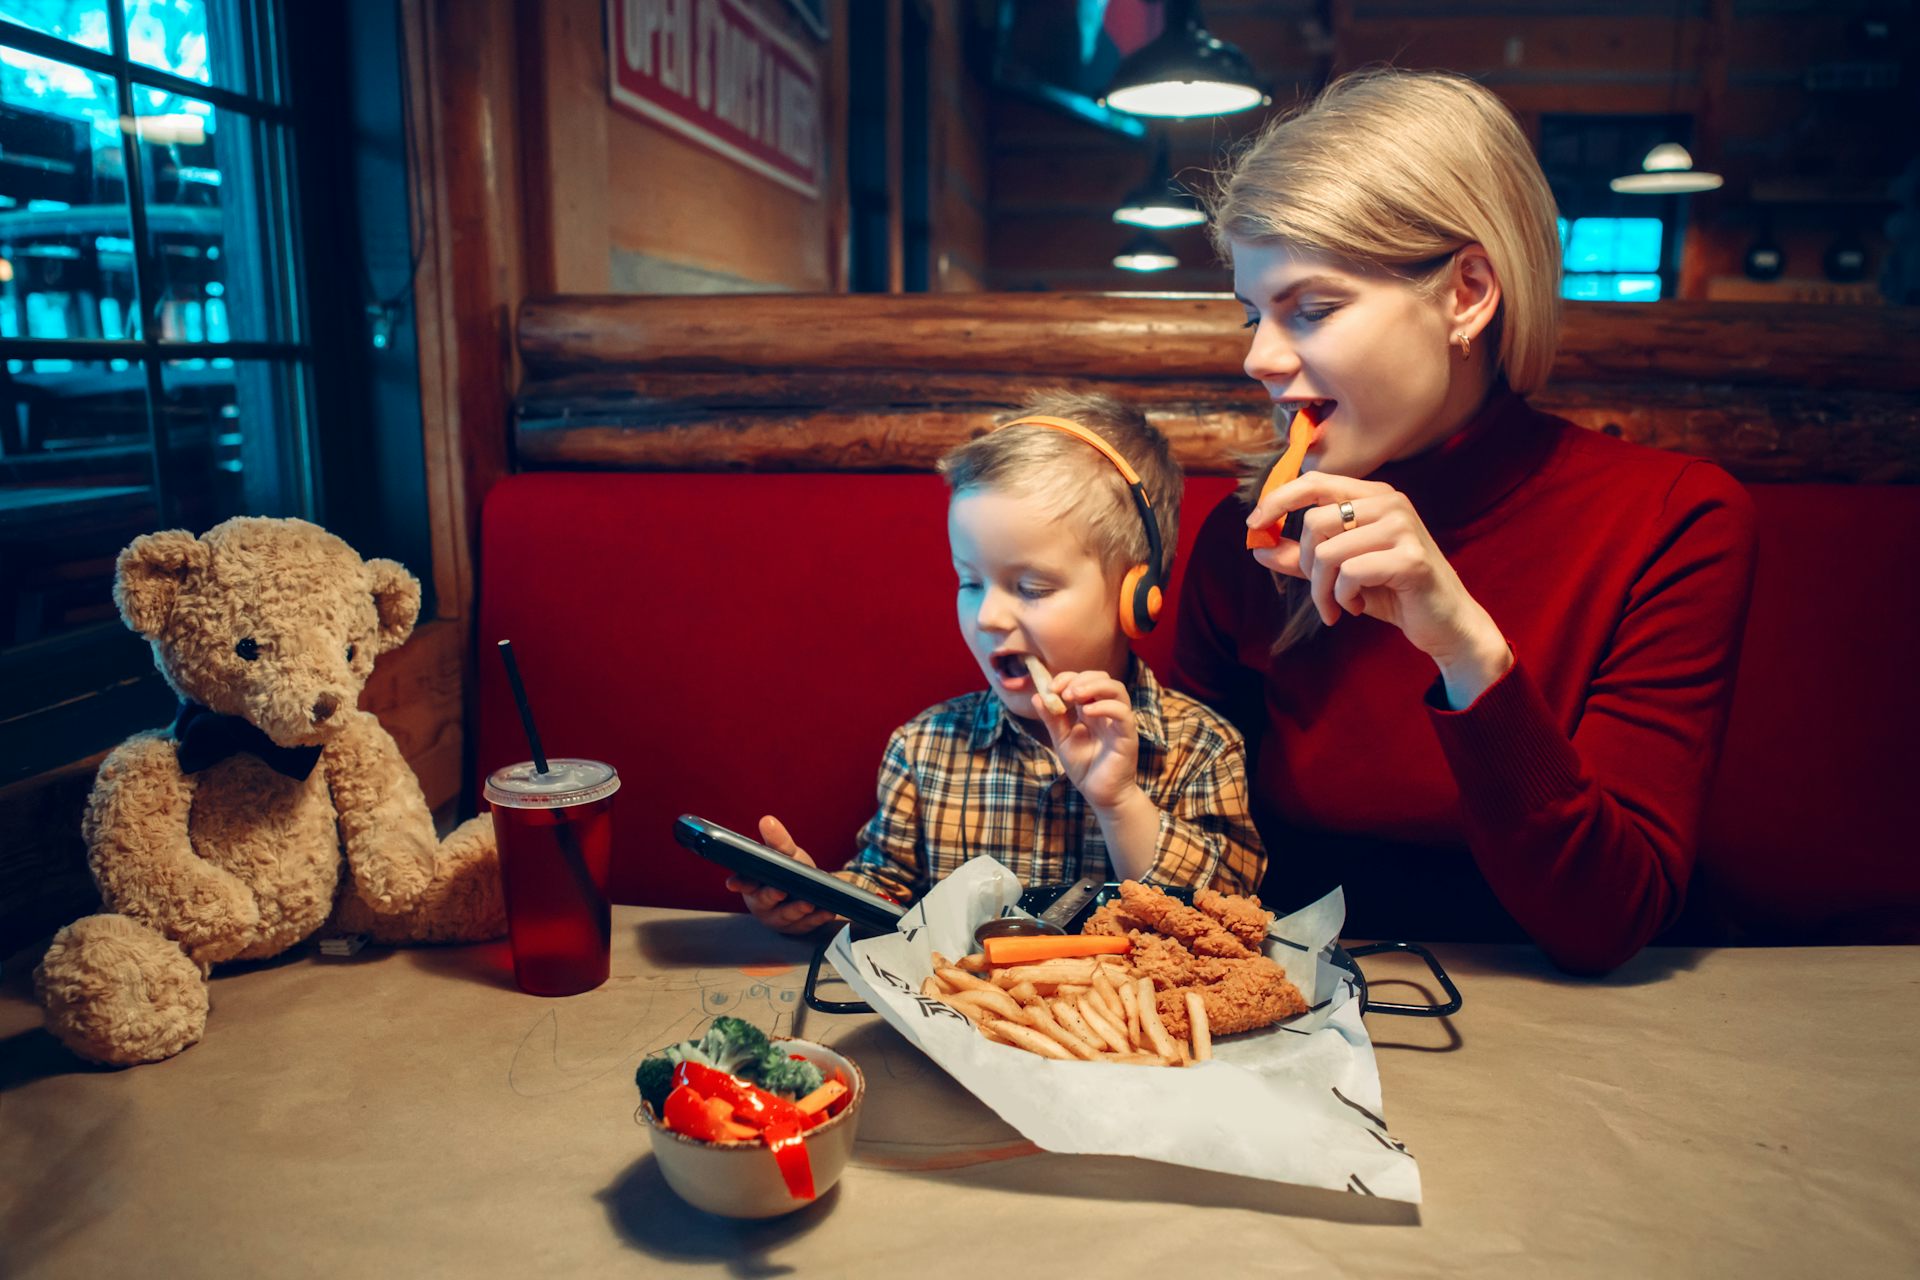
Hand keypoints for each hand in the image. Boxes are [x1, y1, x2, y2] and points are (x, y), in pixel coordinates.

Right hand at [724, 814, 840, 934]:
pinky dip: (817, 918)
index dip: (739, 883)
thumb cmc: (791, 869)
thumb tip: (767, 821)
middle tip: (779, 891)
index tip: (733, 883)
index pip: (744, 883)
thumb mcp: (786, 853)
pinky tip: (827, 912)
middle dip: (771, 896)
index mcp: (754, 884)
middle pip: (764, 901)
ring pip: (785, 916)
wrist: (812, 889)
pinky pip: (807, 924)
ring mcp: (779, 918)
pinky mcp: (797, 928)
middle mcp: (762, 903)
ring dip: (796, 910)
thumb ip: (777, 841)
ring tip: (808, 904)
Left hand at [1030, 669, 1140, 811]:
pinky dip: (1104, 706)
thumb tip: (1037, 696)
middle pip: (1103, 678)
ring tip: (1072, 695)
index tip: (1050, 688)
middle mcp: (1108, 712)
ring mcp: (1119, 722)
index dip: (1068, 678)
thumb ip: (1052, 719)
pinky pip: (1123, 713)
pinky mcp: (1127, 736)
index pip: (1085, 681)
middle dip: (1081, 678)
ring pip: (1117, 689)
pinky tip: (1086, 712)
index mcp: (1092, 710)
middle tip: (1062, 692)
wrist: (1101, 795)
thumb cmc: (1085, 768)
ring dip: (1093, 686)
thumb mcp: (1062, 741)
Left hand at [1246, 472, 1512, 704]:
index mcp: (1373, 496)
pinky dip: (1345, 598)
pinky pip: (1351, 574)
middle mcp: (1390, 503)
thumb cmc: (1393, 592)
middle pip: (1315, 523)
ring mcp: (1403, 527)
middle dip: (1306, 565)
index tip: (1254, 525)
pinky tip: (1359, 607)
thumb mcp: (1341, 572)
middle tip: (1320, 593)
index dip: (1277, 499)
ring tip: (1337, 606)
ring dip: (1323, 590)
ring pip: (1329, 552)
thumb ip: (1303, 559)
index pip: (1315, 482)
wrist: (1445, 623)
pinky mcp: (1410, 558)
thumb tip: (1259, 548)